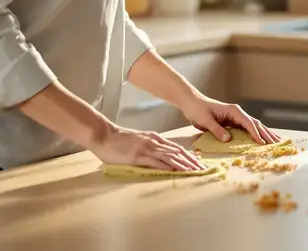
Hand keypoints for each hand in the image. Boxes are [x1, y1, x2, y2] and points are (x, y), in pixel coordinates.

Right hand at [91, 125, 206, 171]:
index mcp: (155, 138)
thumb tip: (162, 156)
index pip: (177, 147)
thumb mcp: (139, 140)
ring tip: (194, 171)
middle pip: (178, 152)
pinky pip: (156, 161)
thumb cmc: (119, 140)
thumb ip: (151, 146)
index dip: (189, 156)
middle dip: (192, 161)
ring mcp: (147, 148)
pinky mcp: (138, 155)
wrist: (104, 135)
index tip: (199, 163)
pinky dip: (168, 166)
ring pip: (170, 157)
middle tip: (203, 169)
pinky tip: (175, 171)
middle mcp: (154, 142)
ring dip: (184, 165)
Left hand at [180, 95, 282, 144]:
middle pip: (256, 124)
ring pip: (254, 126)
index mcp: (234, 110)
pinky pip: (247, 129)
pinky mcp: (233, 121)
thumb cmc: (197, 109)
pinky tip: (262, 139)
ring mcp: (236, 117)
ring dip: (265, 134)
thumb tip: (228, 140)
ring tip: (276, 141)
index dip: (256, 134)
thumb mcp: (205, 120)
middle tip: (277, 144)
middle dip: (266, 134)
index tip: (263, 143)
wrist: (192, 102)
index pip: (248, 123)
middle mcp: (238, 113)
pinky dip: (256, 134)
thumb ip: (217, 130)